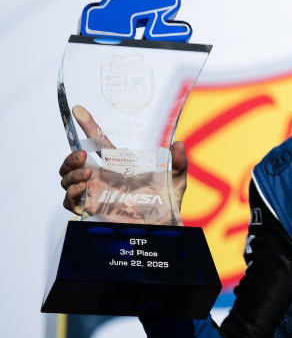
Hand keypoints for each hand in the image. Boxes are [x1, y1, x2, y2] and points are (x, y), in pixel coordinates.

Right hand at [59, 105, 188, 216]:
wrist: (164, 227)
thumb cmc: (168, 202)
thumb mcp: (177, 178)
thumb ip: (178, 162)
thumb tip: (179, 144)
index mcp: (119, 164)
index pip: (99, 142)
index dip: (88, 126)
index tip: (79, 110)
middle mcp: (103, 176)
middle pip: (73, 162)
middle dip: (70, 157)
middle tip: (82, 157)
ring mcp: (96, 192)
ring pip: (67, 179)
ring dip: (71, 175)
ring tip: (87, 176)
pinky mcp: (93, 208)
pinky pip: (69, 202)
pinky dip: (70, 197)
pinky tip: (81, 194)